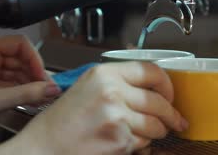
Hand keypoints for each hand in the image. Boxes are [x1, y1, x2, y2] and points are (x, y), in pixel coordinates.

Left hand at [0, 35, 61, 138]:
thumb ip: (27, 93)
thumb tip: (53, 89)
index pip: (19, 44)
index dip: (34, 58)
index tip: (43, 77)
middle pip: (19, 57)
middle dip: (34, 72)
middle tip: (47, 89)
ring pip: (16, 69)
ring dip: (29, 82)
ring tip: (41, 96)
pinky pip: (10, 80)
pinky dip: (20, 88)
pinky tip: (31, 98)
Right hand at [0, 62, 187, 154]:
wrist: (43, 148)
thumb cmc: (60, 122)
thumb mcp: (86, 87)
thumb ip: (116, 81)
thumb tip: (150, 85)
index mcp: (103, 73)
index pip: (150, 71)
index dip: (166, 84)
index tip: (170, 94)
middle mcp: (112, 91)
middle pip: (159, 101)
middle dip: (170, 115)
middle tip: (174, 121)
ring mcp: (117, 116)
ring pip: (156, 125)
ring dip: (156, 132)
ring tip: (143, 133)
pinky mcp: (119, 140)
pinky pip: (144, 143)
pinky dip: (141, 146)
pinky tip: (125, 142)